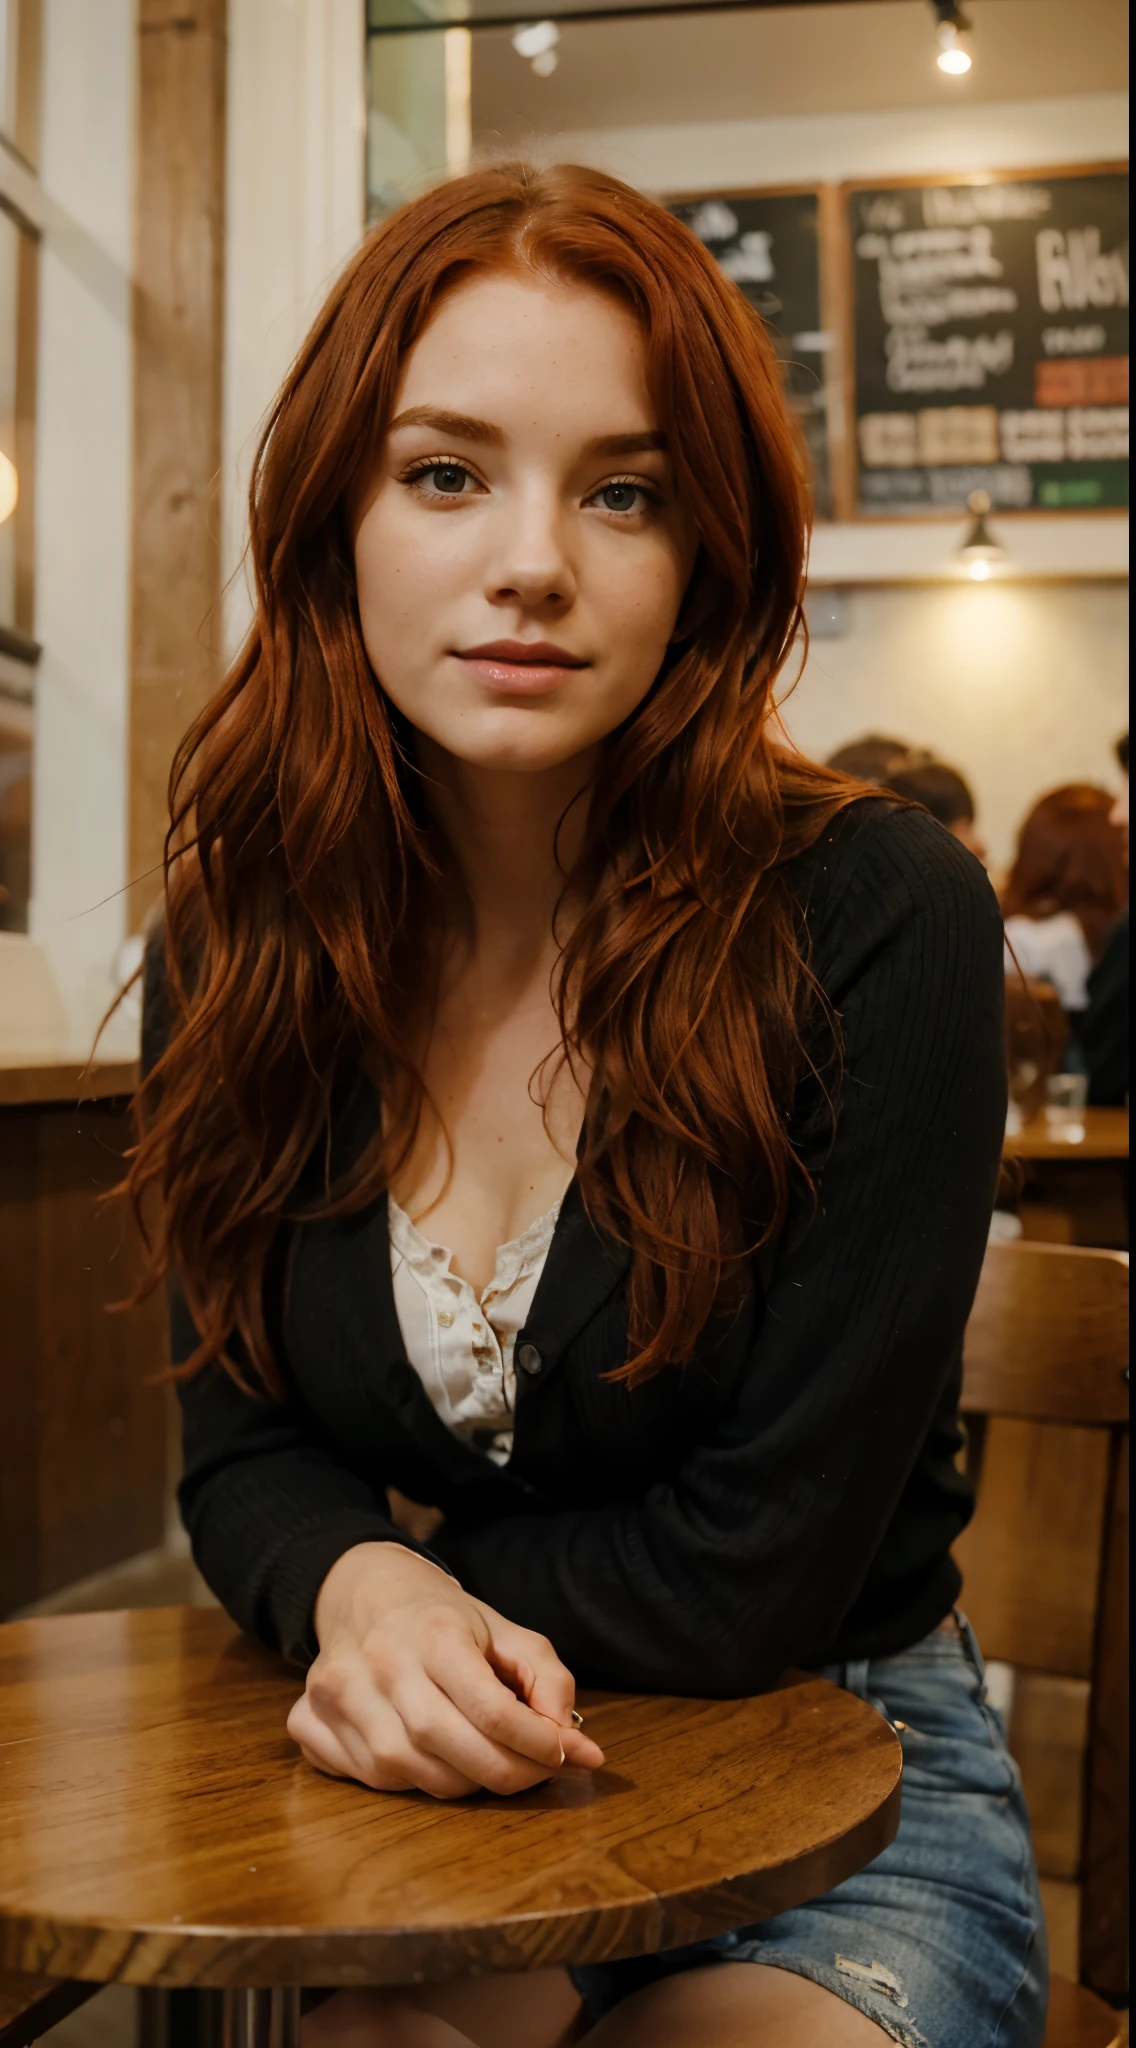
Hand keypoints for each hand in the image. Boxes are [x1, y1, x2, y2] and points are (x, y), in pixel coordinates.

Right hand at [286, 1542, 604, 1798]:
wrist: (360, 1589)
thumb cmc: (442, 1616)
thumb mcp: (505, 1630)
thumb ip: (548, 1681)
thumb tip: (579, 1748)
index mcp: (434, 1634)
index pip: (494, 1713)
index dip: (539, 1746)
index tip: (567, 1754)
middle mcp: (380, 1664)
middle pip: (453, 1753)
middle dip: (506, 1774)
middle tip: (533, 1770)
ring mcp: (338, 1697)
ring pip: (411, 1775)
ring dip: (460, 1782)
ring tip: (480, 1759)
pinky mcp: (310, 1721)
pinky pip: (368, 1780)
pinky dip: (406, 1782)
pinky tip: (426, 1756)